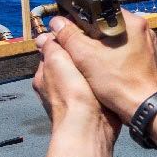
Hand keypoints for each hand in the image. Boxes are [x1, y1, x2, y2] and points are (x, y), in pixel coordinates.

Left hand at [33, 33, 120, 156]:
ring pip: (86, 72)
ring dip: (95, 66)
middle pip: (71, 61)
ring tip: (109, 52)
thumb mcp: (57, 62)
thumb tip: (43, 35)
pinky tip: (113, 72)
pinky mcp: (94, 104)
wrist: (90, 126)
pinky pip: (98, 85)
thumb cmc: (71, 94)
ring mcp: (77, 96)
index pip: (53, 51)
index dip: (65, 40)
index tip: (80, 30)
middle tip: (99, 40)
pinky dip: (104, 78)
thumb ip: (52, 47)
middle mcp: (58, 87)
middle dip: (82, 53)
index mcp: (46, 76)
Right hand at [44, 12, 156, 123]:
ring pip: (115, 39)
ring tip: (86, 58)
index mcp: (132, 22)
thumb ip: (69, 37)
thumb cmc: (118, 82)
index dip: (81, 17)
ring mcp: (146, 44)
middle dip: (89, 34)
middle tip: (74, 46)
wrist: (144, 107)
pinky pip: (124, 50)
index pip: (100, 10)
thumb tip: (56, 22)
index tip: (68, 28)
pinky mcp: (146, 58)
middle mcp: (143, 29)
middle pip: (107, 25)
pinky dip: (111, 56)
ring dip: (99, 46)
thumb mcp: (86, 57)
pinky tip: (101, 67)